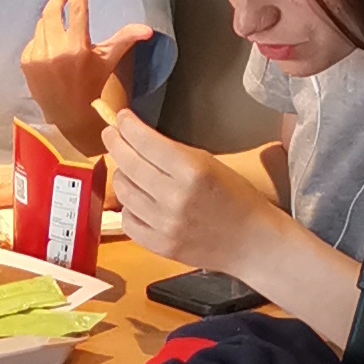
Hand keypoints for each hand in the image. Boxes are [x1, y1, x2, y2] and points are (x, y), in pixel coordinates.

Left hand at [18, 0, 154, 154]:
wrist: (69, 114)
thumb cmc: (93, 85)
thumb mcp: (109, 61)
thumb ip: (126, 40)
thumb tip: (148, 29)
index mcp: (79, 46)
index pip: (79, 7)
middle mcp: (56, 50)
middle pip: (53, 10)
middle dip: (58, 0)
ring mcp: (38, 56)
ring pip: (41, 24)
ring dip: (50, 21)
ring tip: (60, 32)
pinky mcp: (26, 62)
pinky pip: (33, 39)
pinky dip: (41, 39)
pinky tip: (50, 51)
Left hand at [102, 106, 270, 274]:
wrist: (253, 242)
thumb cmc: (238, 198)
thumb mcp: (211, 163)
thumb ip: (173, 153)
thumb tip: (138, 139)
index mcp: (193, 170)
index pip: (145, 142)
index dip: (127, 126)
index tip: (120, 118)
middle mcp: (175, 197)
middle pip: (128, 164)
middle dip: (115, 143)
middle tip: (110, 134)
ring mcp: (164, 224)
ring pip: (123, 191)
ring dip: (121, 174)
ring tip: (127, 167)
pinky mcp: (159, 246)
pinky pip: (127, 220)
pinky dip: (128, 206)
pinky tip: (137, 199)